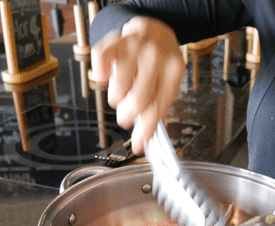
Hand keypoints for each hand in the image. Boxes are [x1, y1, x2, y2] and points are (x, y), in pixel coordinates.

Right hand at [90, 17, 185, 153]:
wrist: (154, 29)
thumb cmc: (160, 63)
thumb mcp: (168, 83)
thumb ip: (159, 108)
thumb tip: (147, 141)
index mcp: (174, 71)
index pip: (158, 108)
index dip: (146, 131)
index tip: (138, 146)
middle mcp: (156, 57)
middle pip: (137, 101)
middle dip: (127, 116)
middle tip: (125, 116)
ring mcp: (135, 46)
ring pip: (118, 88)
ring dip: (115, 99)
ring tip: (121, 94)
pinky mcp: (115, 40)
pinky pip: (100, 64)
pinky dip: (101, 75)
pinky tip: (108, 76)